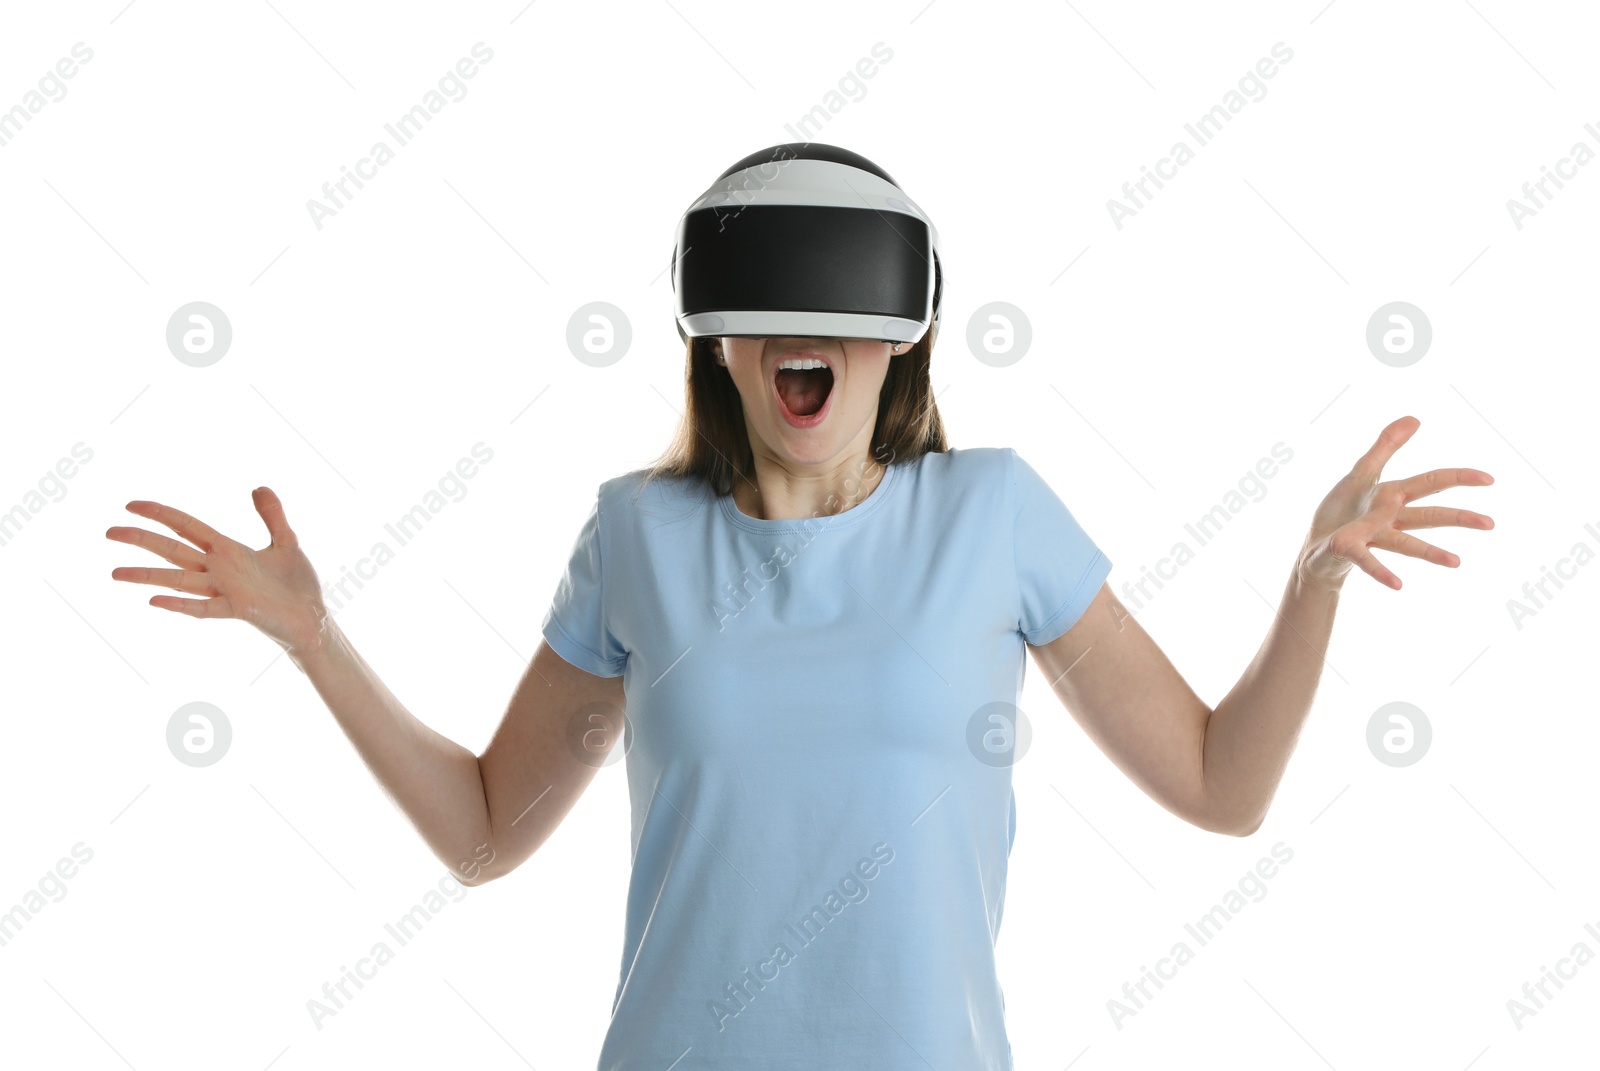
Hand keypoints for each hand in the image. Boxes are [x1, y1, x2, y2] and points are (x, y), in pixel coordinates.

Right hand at [107, 487, 330, 652]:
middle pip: (173, 550)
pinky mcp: (237, 610)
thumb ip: (271, 515)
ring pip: (179, 580)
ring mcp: (225, 590)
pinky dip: (180, 605)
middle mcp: (220, 569)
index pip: (186, 527)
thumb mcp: (286, 541)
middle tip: (109, 532)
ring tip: (115, 572)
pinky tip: (155, 601)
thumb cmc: (297, 584)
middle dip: (142, 540)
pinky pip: (203, 608)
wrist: (314, 617)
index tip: (131, 505)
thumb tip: (259, 486)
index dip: (161, 514)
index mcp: (228, 550)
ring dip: (148, 576)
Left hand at [1297, 416, 1494, 590]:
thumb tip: (1416, 418)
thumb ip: (1386, 446)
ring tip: (1457, 562)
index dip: (1458, 478)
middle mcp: (1388, 519)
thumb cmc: (1342, 512)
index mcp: (1392, 497)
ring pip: (1404, 543)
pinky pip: (1366, 560)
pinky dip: (1381, 572)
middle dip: (1458, 517)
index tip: (1489, 479)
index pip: (1431, 483)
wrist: (1316, 547)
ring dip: (1430, 552)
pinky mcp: (1348, 549)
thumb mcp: (1362, 473)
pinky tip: (1398, 585)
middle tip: (1491, 523)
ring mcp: (1370, 536)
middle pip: (1427, 515)